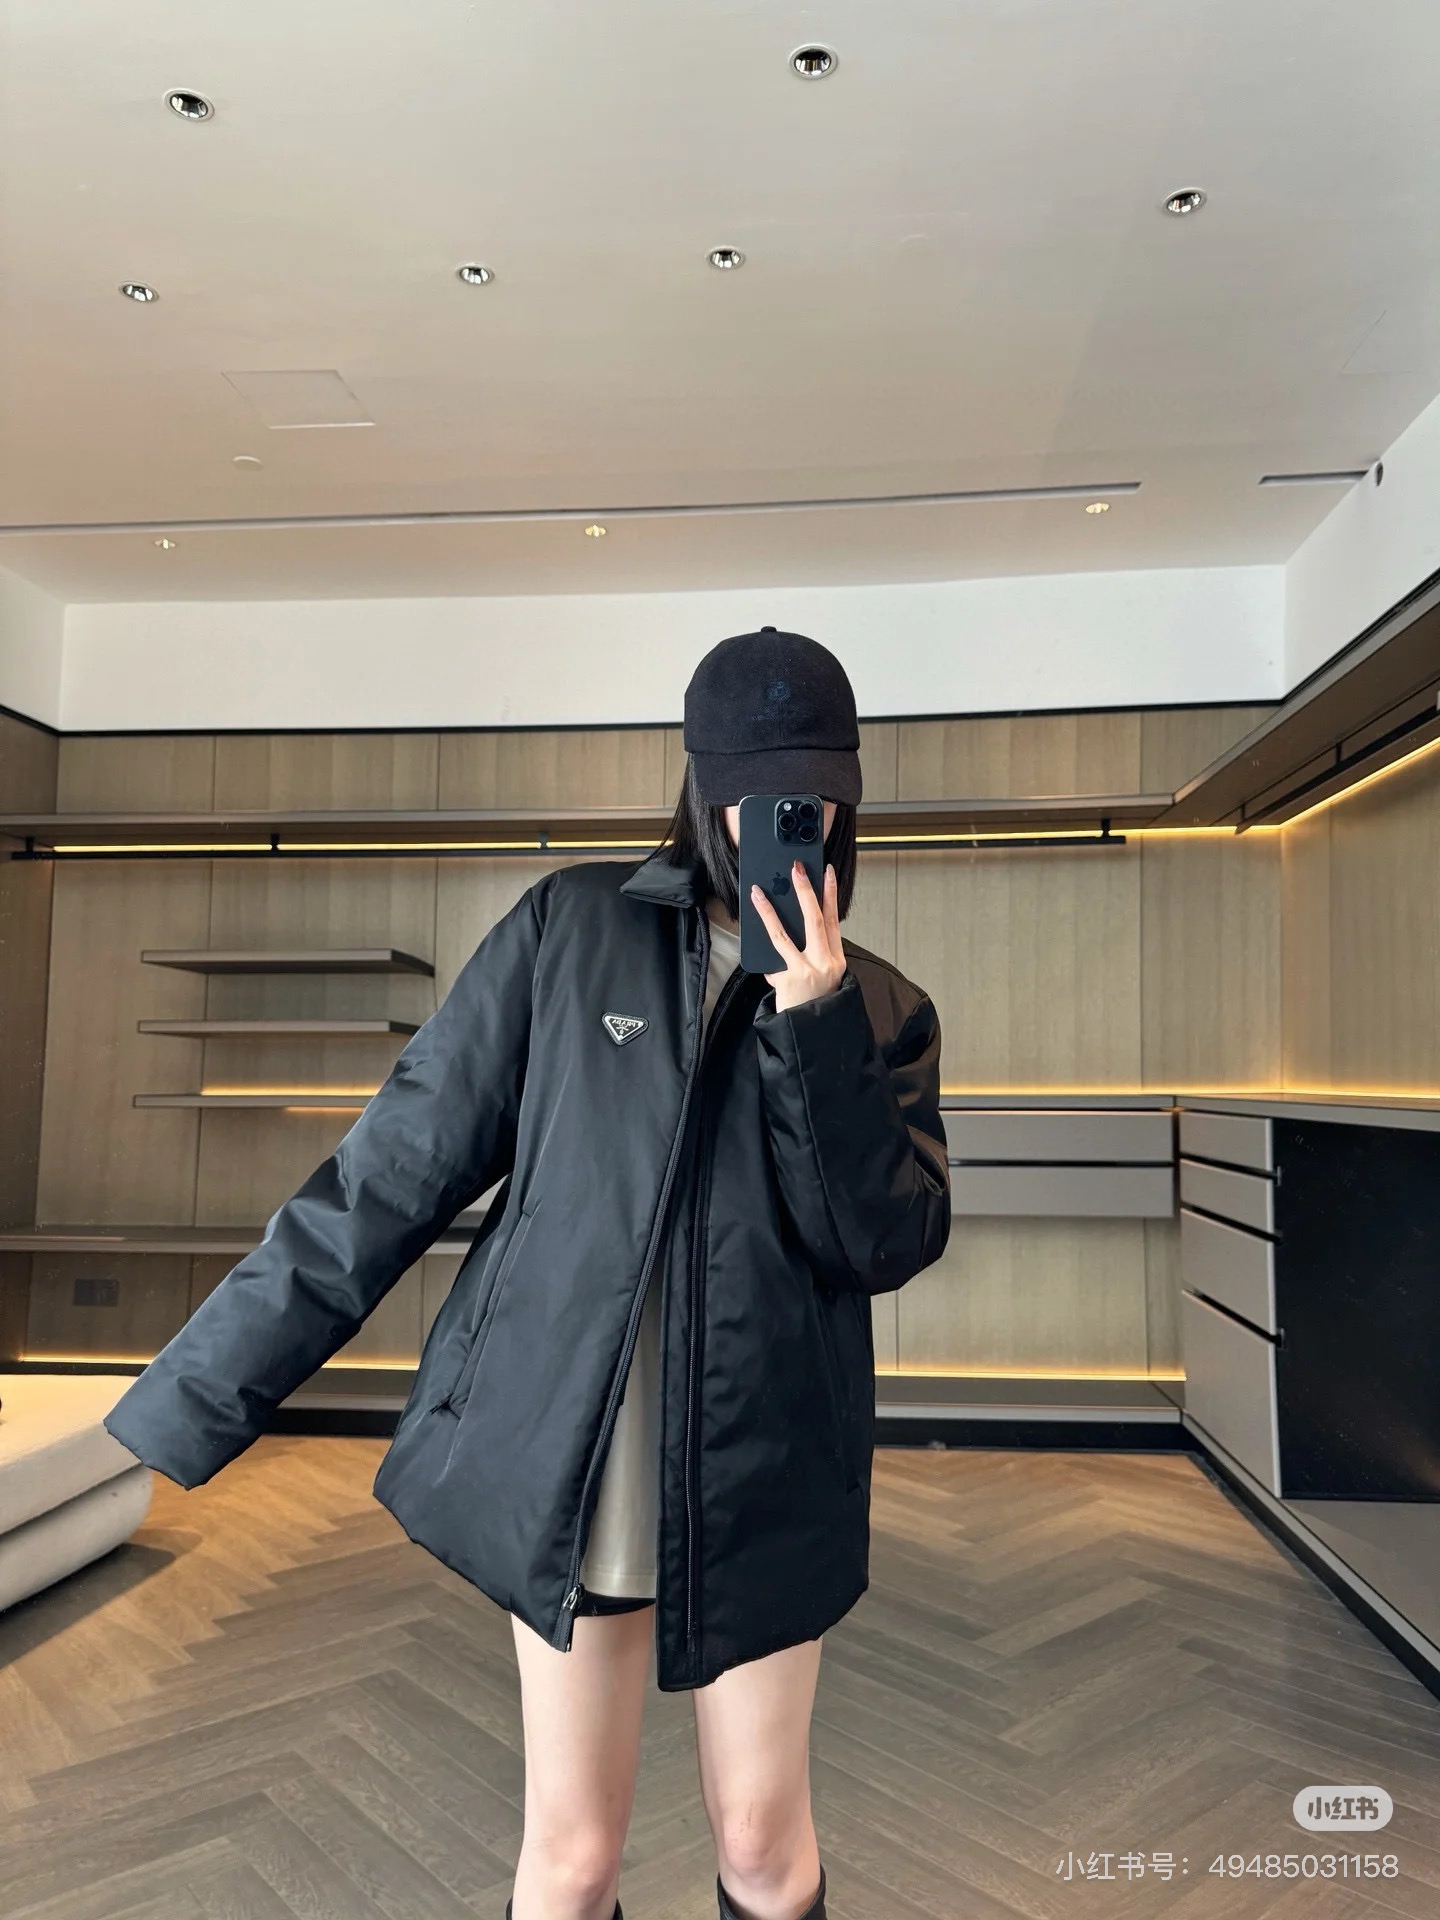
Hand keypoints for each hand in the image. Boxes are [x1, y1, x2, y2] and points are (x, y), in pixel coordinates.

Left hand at [749, 860, 846, 1011]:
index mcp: (837, 960)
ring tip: (760, 892)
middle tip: (798, 869)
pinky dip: (763, 945)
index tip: (827, 873)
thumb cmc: (815, 1005)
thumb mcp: (822, 978)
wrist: (814, 1036)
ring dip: (771, 911)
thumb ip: (810, 955)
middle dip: (807, 891)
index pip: (833, 920)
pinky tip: (753, 930)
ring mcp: (808, 971)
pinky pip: (772, 957)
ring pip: (787, 934)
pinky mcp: (790, 980)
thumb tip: (787, 930)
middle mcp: (826, 963)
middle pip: (817, 919)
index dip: (830, 895)